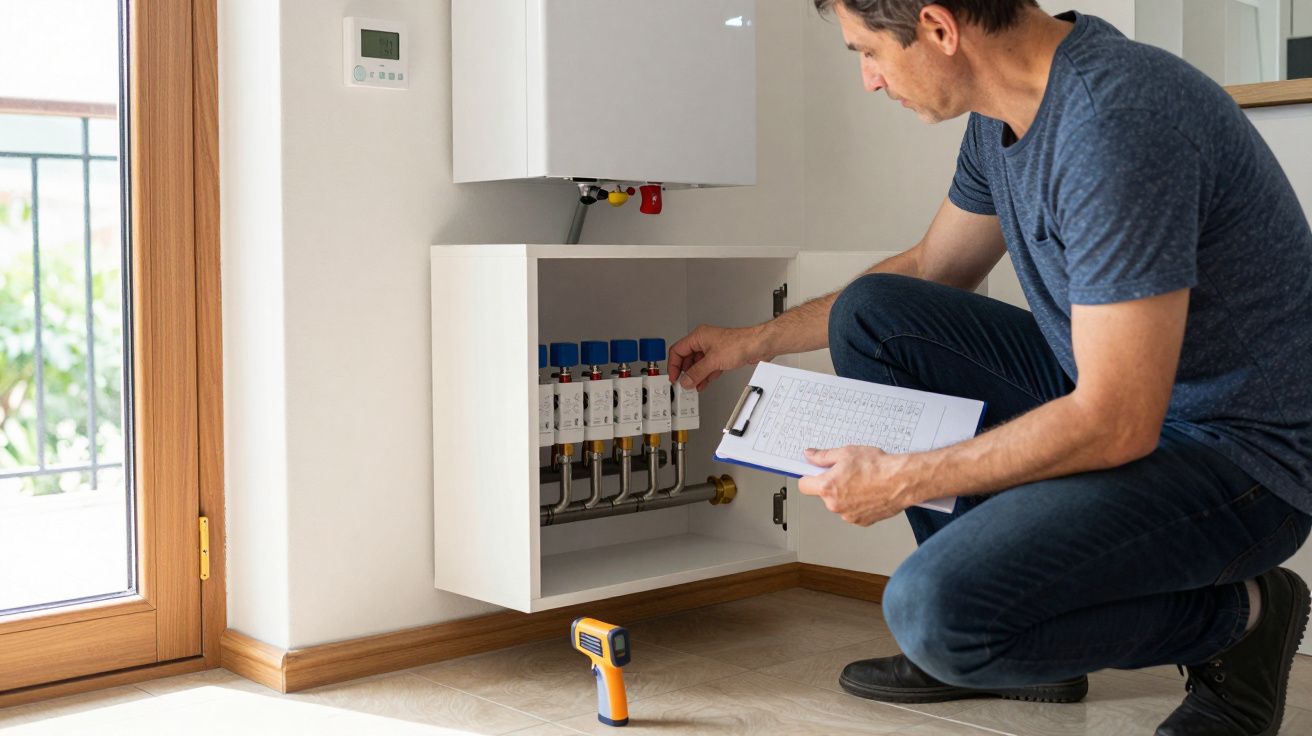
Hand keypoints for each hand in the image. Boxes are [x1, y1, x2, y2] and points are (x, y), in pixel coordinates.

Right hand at [668, 324, 771, 390]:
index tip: (674, 377)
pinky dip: (705, 376)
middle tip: (684, 383)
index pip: (678, 350)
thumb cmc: (739, 344)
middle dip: (685, 372)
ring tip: (693, 386)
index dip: (673, 365)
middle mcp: (704, 341)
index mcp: (698, 336)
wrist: (758, 346)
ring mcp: (713, 349)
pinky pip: (708, 367)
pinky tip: (703, 383)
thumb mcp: (713, 361)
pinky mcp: (721, 356)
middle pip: (687, 358)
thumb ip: (697, 373)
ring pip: (698, 364)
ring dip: (695, 376)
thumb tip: (686, 380)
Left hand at [797, 446, 918, 525]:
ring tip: (862, 483)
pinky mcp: (861, 522)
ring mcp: (848, 515)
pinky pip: (852, 512)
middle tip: (847, 473)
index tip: (814, 473)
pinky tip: (868, 492)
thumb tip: (810, 455)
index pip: (804, 486)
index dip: (809, 477)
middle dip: (831, 485)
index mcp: (827, 487)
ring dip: (845, 495)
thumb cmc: (877, 467)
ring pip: (839, 504)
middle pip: (823, 494)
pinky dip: (857, 504)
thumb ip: (824, 456)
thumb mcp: (846, 453)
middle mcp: (835, 505)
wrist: (901, 480)